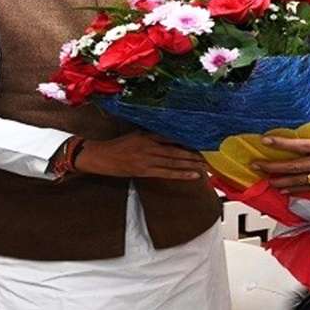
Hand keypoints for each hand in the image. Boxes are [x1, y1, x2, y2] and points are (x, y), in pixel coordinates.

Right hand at [74, 131, 206, 179]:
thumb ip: (152, 136)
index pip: (173, 136)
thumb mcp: (135, 135)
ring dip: (192, 164)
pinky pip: (167, 173)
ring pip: (175, 161)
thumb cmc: (116, 146)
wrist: (99, 156)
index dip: (189, 139)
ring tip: (207, 165)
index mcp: (148, 135)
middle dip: (195, 153)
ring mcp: (148, 159)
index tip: (203, 141)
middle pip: (178, 149)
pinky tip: (194, 175)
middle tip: (211, 155)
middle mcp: (150, 145)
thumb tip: (170, 138)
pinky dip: (182, 174)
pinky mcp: (144, 171)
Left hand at [252, 94, 309, 191]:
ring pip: (301, 181)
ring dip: (283, 182)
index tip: (266, 141)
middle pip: (295, 168)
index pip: (300, 146)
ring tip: (268, 182)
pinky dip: (298, 190)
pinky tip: (288, 191)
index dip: (282, 144)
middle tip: (258, 165)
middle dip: (274, 168)